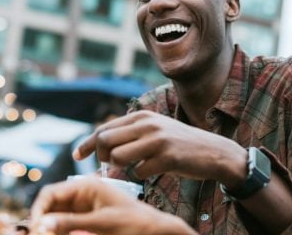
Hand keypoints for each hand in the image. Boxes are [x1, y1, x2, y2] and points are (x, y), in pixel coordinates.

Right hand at [30, 178, 194, 234]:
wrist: (155, 230)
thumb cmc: (134, 223)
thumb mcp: (103, 223)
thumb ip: (72, 223)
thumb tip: (43, 223)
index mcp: (86, 186)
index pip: (51, 192)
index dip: (38, 210)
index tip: (34, 229)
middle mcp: (81, 194)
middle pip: (49, 205)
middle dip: (41, 220)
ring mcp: (82, 208)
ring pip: (54, 217)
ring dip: (48, 227)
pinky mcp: (85, 220)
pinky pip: (63, 225)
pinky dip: (58, 231)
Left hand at [73, 110, 246, 186]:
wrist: (214, 152)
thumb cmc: (179, 145)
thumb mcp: (154, 131)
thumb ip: (130, 135)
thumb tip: (100, 149)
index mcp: (141, 116)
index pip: (104, 128)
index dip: (88, 143)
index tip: (78, 155)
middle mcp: (147, 124)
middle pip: (105, 141)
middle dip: (101, 157)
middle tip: (110, 166)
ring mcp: (157, 140)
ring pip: (117, 157)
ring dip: (122, 168)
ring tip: (136, 166)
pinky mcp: (167, 157)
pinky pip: (138, 172)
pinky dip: (142, 175)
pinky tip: (154, 170)